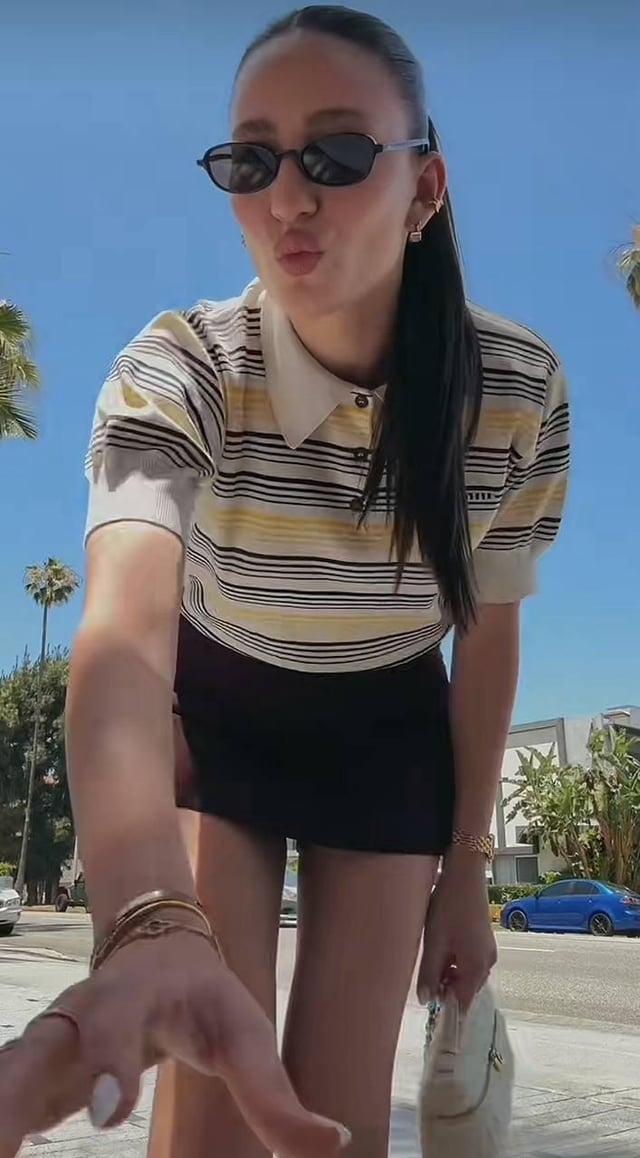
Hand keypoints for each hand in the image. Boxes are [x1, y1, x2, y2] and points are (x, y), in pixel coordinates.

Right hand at [0, 931, 349, 1157]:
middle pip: (34, 1048)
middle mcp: (78, 1014)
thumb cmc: (205, 998)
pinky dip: (2, 1123)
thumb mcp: (246, 1034)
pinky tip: (4, 1150)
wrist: (155, 954)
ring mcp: (47, 1043)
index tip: (106, 1114)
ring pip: (7, 1072)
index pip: (115, 1021)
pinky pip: (5, 1099)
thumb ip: (277, 1094)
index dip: (107, 1061)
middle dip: (11, 1094)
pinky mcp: (34, 1074)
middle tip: (2, 1143)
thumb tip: (333, 1145)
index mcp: (134, 992)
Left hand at [417, 854, 496, 1009]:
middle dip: (445, 986)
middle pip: (465, 988)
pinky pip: (469, 959)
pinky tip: (441, 945)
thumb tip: (425, 1001)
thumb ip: (429, 974)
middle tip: (425, 973)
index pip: (463, 1002)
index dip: (444, 1004)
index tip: (427, 999)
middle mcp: (487, 962)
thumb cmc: (449, 908)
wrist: (465, 874)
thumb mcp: (435, 943)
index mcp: (477, 967)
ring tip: (431, 956)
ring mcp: (487, 949)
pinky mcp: (483, 938)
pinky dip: (455, 959)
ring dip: (448, 971)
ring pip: (466, 972)